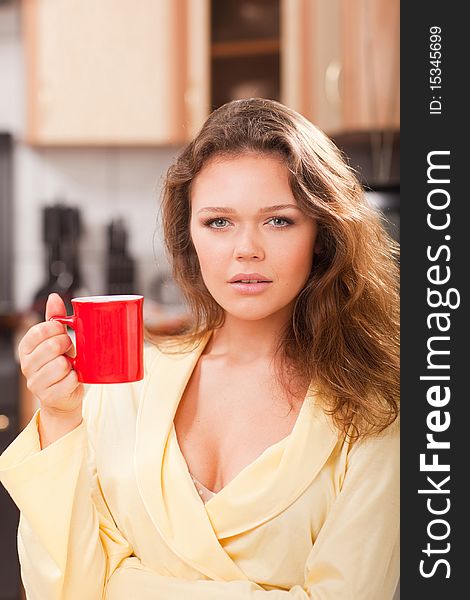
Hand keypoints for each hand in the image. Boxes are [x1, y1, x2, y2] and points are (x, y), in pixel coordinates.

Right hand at [18, 293, 83, 425]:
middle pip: (52, 346)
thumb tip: (54, 297)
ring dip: (72, 364)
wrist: (65, 394)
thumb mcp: (58, 339)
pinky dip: (76, 378)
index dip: (55, 329)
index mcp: (26, 348)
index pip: (38, 331)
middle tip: (69, 350)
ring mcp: (36, 383)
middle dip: (67, 345)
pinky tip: (73, 378)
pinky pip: (69, 381)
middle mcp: (27, 365)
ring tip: (70, 365)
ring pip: (61, 365)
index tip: (63, 331)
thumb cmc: (62, 363)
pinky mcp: (48, 397)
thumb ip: (55, 319)